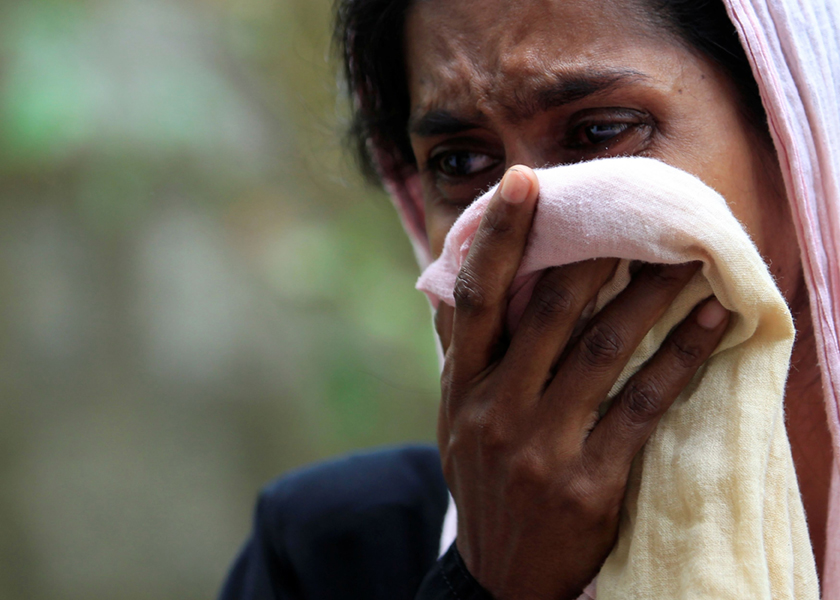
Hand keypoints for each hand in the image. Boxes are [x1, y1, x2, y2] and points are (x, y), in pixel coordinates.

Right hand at [434, 166, 729, 599]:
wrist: (500, 578)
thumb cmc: (484, 482)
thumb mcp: (457, 422)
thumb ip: (468, 355)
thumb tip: (467, 282)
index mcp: (461, 389)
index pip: (474, 299)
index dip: (496, 238)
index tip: (524, 182)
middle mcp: (495, 410)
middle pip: (549, 312)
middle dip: (596, 256)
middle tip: (640, 214)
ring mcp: (540, 448)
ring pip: (603, 350)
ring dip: (652, 297)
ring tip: (691, 259)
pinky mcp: (589, 483)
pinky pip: (642, 406)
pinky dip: (680, 358)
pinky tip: (711, 323)